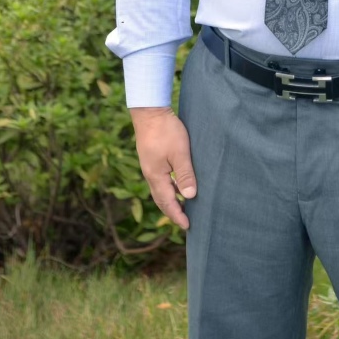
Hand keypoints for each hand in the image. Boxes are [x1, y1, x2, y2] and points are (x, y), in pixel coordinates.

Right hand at [130, 106, 196, 229]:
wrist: (149, 111)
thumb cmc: (166, 131)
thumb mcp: (179, 152)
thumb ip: (184, 174)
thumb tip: (189, 197)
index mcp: (156, 176)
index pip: (167, 202)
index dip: (177, 215)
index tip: (187, 226)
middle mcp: (150, 174)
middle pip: (161, 199)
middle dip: (172, 211)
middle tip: (184, 221)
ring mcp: (149, 166)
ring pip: (160, 189)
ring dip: (170, 199)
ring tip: (183, 205)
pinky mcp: (151, 158)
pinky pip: (160, 179)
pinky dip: (168, 187)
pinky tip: (176, 183)